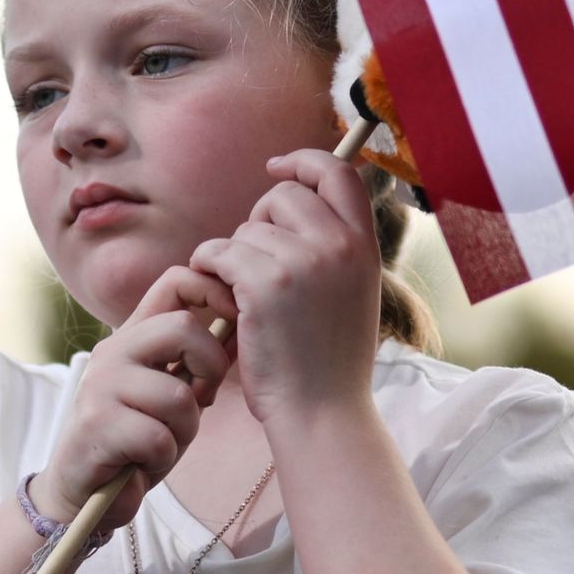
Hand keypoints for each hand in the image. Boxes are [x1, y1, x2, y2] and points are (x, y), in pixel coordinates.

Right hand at [41, 265, 235, 525]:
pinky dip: (162, 458)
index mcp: (132, 336)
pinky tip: (142, 463)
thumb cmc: (137, 443)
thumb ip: (193, 362)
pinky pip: (159, 438)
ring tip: (163, 443)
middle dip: (210, 368)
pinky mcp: (96, 425)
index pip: (174, 282)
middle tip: (202, 400)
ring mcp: (101, 386)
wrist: (84, 494)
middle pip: (182, 328)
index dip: (213, 290)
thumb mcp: (170, 393)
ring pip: (179, 395)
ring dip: (185, 430)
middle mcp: (113, 351)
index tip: (235, 316)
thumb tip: (239, 327)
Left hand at [191, 149, 382, 427]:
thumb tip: (297, 202)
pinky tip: (220, 297)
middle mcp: (338, 246)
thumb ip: (334, 249)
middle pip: (282, 195)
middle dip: (259, 221)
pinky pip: (218, 251)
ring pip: (247, 228)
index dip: (304, 161)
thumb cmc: (329, 364)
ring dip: (234, 257)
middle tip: (255, 264)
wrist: (322, 413)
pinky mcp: (263, 284)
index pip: (339, 172)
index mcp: (364, 247)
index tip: (277, 167)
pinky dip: (209, 270)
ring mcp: (302, 262)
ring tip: (245, 298)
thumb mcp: (352, 294)